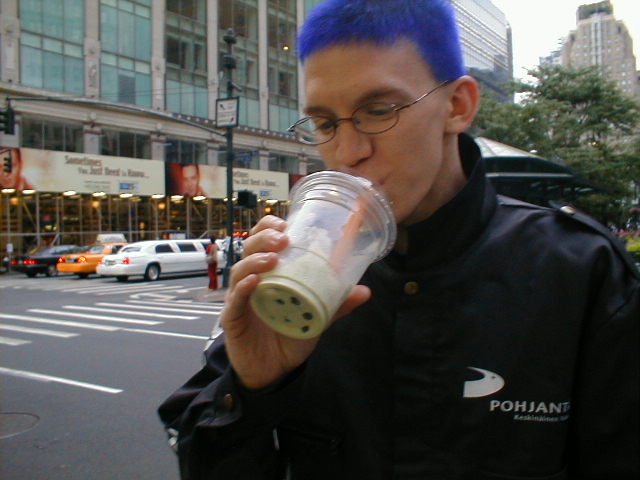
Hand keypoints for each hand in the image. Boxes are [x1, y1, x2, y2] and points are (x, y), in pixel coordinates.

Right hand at [220, 215, 370, 389]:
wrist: (274, 371)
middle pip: (249, 250)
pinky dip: (242, 288)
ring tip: (272, 258)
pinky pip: (234, 300)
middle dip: (263, 239)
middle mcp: (250, 281)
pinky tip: (254, 281)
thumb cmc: (289, 336)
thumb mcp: (316, 316)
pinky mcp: (232, 319)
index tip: (283, 222)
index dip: (267, 228)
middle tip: (282, 238)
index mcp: (269, 274)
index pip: (262, 242)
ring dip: (255, 260)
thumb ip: (337, 303)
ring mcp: (239, 299)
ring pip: (240, 271)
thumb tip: (365, 291)